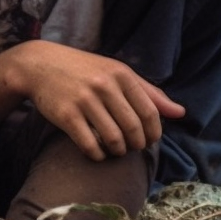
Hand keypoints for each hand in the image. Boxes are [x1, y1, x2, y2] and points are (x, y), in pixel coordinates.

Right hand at [12, 42, 184, 160]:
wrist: (40, 64)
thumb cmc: (84, 70)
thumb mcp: (117, 72)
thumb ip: (149, 92)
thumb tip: (181, 113)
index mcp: (120, 74)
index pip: (150, 113)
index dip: (153, 134)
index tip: (147, 140)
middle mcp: (104, 85)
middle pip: (134, 130)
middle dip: (136, 145)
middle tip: (129, 146)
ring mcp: (84, 100)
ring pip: (114, 140)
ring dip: (118, 152)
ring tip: (113, 148)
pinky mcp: (66, 115)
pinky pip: (91, 146)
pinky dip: (98, 155)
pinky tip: (97, 150)